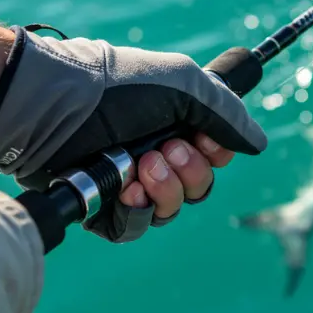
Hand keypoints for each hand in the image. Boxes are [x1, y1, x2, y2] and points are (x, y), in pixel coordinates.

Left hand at [0, 25, 266, 242]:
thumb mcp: (185, 84)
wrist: (55, 106)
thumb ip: (227, 113)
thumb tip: (258, 143)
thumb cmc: (118, 87)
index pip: (214, 154)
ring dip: (167, 189)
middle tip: (168, 148)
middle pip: (199, 186)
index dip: (216, 152)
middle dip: (191, 170)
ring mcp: (129, 180)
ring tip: (144, 164)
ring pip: (171, 210)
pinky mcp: (104, 205)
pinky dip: (138, 211)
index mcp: (175, 121)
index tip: (206, 139)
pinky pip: (135, 227)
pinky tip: (129, 190)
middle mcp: (155, 152)